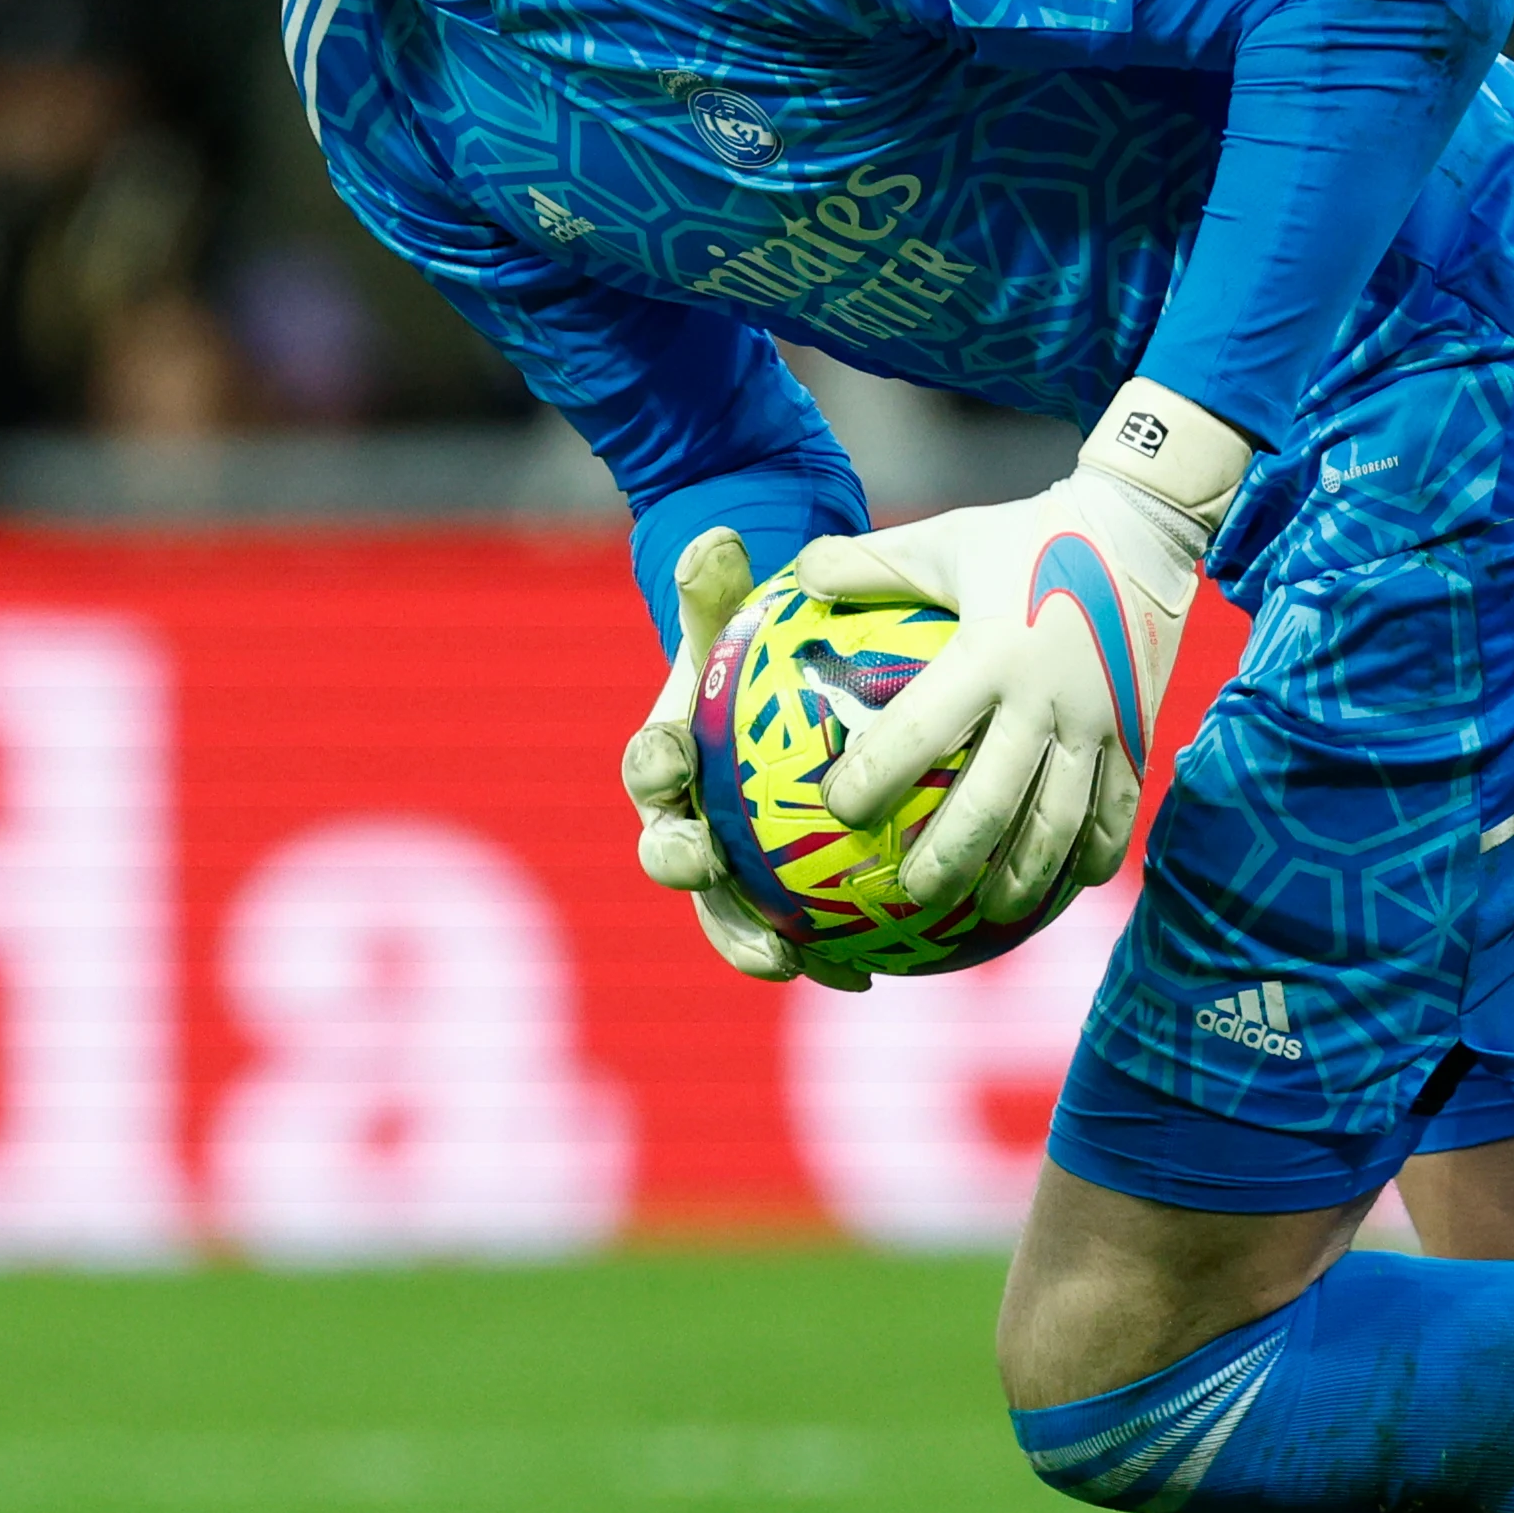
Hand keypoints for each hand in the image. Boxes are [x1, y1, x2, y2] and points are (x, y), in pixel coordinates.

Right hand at [615, 525, 857, 987]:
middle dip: (681, 866)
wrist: (780, 699)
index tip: (666, 772)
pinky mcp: (776, 902)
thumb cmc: (756, 651)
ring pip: (727, 912)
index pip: (646, 766)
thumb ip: (717, 585)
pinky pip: (799, 933)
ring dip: (745, 937)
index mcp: (667, 757)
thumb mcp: (737, 611)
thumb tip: (710, 537)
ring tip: (785, 957)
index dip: (650, 773)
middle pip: (669, 851)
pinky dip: (826, 956)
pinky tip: (867, 975)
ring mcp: (730, 868)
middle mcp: (686, 820)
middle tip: (707, 867)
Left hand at [792, 379, 1245, 922]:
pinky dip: (1096, 854)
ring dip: (1025, 878)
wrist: (1144, 527)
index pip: (920, 732)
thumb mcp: (946, 540)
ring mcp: (1099, 724)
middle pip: (993, 804)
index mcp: (989, 653)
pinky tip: (1072, 885)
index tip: (837, 811)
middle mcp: (1045, 699)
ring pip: (1061, 824)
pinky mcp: (1137, 734)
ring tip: (992, 915)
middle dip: (949, 861)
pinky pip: (1120, 810)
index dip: (874, 778)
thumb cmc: (1030, 535)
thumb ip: (869, 564)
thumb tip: (796, 576)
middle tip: (911, 896)